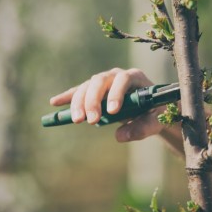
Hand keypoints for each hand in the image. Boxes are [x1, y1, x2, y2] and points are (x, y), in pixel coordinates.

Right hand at [49, 68, 165, 141]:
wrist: (150, 108)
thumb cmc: (155, 112)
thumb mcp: (156, 120)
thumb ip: (144, 128)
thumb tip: (120, 136)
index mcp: (135, 77)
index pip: (123, 79)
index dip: (116, 93)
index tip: (113, 111)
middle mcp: (117, 75)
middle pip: (100, 81)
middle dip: (93, 99)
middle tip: (91, 120)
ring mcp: (104, 81)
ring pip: (87, 86)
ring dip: (79, 101)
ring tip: (76, 119)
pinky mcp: (94, 90)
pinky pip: (78, 91)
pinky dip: (68, 97)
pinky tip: (55, 103)